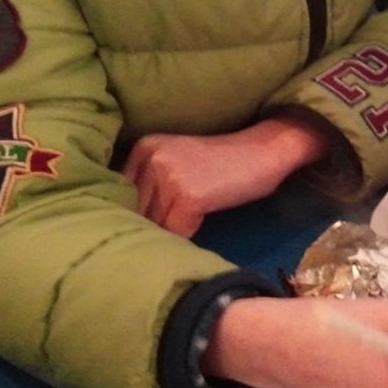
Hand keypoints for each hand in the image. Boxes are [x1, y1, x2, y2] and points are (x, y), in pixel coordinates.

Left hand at [124, 118, 333, 236]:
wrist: (264, 152)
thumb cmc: (225, 161)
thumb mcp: (179, 161)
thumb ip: (152, 182)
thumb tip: (128, 219)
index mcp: (144, 148)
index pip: (122, 194)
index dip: (134, 213)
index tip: (144, 225)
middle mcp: (151, 158)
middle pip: (136, 210)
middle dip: (148, 227)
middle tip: (162, 237)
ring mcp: (169, 176)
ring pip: (154, 224)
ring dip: (167, 236)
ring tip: (179, 239)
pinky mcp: (188, 196)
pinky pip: (176, 232)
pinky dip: (185, 239)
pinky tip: (197, 233)